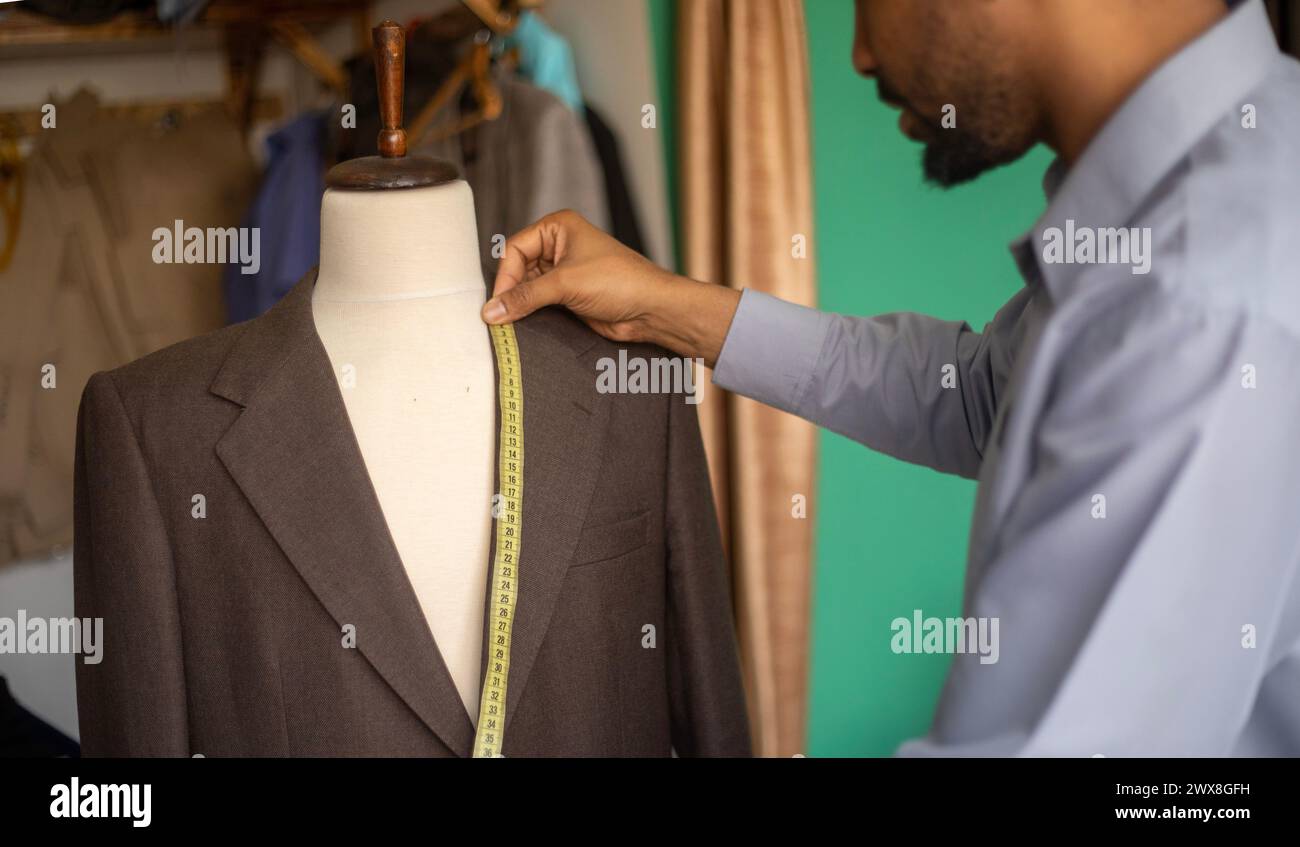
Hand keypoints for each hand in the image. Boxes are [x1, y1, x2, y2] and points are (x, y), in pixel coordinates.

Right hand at [482, 210, 739, 366]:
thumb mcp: (566, 283)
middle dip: (510, 291)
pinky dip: (531, 314)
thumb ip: (525, 296)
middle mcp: (560, 246)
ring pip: (529, 288)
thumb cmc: (620, 281)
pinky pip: (541, 304)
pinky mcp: (570, 296)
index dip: (505, 275)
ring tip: (508, 323)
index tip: (499, 301)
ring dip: (520, 305)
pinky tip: (523, 326)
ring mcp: (565, 272)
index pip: (516, 248)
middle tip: (498, 315)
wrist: (651, 309)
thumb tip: (491, 310)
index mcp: (559, 227)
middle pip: (519, 268)